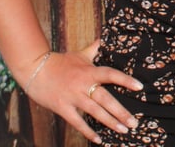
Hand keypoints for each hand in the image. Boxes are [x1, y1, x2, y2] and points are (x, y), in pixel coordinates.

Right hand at [23, 40, 142, 143]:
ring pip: (95, 112)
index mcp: (89, 71)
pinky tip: (99, 139)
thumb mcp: (79, 54)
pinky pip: (78, 122)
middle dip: (121, 112)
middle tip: (134, 122)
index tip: (139, 87)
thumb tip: (105, 38)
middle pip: (106, 99)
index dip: (126, 80)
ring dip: (110, 122)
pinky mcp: (63, 108)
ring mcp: (73, 97)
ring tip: (124, 130)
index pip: (111, 74)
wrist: (35, 69)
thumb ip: (94, 48)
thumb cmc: (60, 62)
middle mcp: (83, 84)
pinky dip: (88, 132)